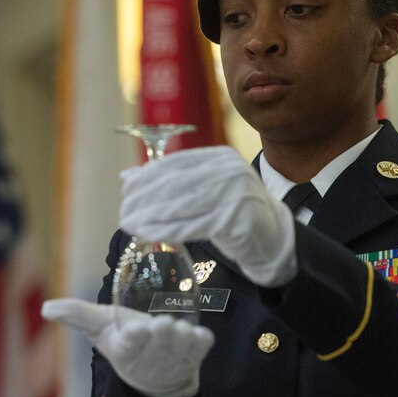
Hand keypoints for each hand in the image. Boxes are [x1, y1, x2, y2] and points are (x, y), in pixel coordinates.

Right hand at [41, 299, 213, 396]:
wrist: (159, 376)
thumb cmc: (128, 342)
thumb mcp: (102, 329)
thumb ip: (78, 315)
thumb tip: (47, 307)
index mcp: (125, 347)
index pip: (129, 342)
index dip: (133, 338)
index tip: (136, 331)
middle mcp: (151, 352)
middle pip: (159, 339)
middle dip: (162, 333)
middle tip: (162, 324)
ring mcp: (176, 352)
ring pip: (182, 341)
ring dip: (182, 335)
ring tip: (178, 328)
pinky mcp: (197, 350)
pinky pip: (203, 344)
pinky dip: (202, 340)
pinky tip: (198, 334)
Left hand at [119, 146, 296, 286]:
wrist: (274, 238)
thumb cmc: (234, 213)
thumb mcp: (206, 190)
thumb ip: (173, 182)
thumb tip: (128, 177)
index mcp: (221, 157)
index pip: (176, 162)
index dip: (147, 176)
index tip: (127, 190)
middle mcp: (229, 171)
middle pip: (175, 182)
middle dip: (144, 198)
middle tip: (123, 212)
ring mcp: (235, 194)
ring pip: (181, 204)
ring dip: (150, 216)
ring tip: (129, 224)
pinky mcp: (236, 219)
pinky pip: (192, 225)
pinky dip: (166, 230)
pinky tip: (148, 234)